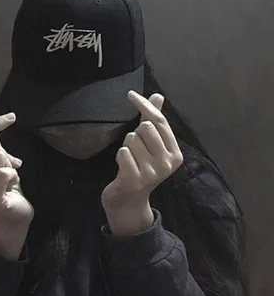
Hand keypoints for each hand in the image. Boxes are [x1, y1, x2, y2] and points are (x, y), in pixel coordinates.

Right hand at [0, 105, 33, 226]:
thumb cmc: (0, 181)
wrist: (11, 211)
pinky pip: (5, 173)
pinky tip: (10, 186)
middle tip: (6, 168)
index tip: (12, 117)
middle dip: (4, 155)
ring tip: (6, 179)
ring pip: (0, 158)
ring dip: (9, 167)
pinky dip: (14, 175)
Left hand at [101, 91, 182, 234]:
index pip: (160, 121)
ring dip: (127, 147)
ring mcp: (152, 172)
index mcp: (175, 154)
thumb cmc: (140, 168)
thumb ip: (154, 120)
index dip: (145, 105)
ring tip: (131, 161)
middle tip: (136, 151)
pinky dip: (120, 157)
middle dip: (135, 134)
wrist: (129, 202)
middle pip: (145, 127)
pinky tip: (124, 168)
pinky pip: (123, 152)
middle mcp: (167, 163)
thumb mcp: (151, 145)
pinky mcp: (135, 179)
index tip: (130, 94)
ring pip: (132, 138)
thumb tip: (158, 95)